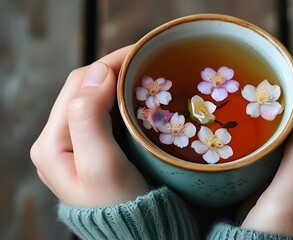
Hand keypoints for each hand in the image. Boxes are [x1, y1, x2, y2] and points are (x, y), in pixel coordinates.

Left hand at [30, 46, 147, 206]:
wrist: (135, 232)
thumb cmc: (119, 203)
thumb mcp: (99, 164)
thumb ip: (88, 117)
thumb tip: (97, 72)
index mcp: (51, 142)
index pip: (78, 86)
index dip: (107, 65)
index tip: (140, 54)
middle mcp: (59, 140)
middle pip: (84, 89)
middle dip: (112, 69)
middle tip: (145, 61)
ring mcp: (76, 144)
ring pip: (94, 98)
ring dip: (116, 82)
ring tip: (142, 73)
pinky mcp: (93, 148)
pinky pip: (104, 113)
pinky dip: (120, 98)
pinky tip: (136, 95)